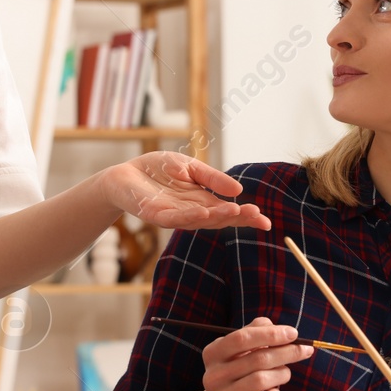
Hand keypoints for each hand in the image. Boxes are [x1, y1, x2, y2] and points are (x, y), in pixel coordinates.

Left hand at [101, 153, 270, 230]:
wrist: (124, 174)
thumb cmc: (157, 170)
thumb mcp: (190, 168)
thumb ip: (213, 178)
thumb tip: (239, 191)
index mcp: (202, 201)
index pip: (228, 212)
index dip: (246, 217)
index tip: (266, 222)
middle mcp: (191, 212)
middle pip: (218, 219)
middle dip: (238, 219)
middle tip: (259, 218)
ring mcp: (174, 216)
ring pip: (199, 220)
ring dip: (217, 218)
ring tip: (236, 213)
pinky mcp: (155, 214)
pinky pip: (174, 218)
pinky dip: (189, 216)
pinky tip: (203, 213)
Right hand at [200, 317, 313, 390]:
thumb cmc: (238, 375)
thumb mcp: (241, 351)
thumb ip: (255, 332)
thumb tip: (278, 327)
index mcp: (213, 353)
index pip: (242, 338)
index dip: (270, 334)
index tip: (294, 333)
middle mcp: (213, 375)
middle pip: (257, 358)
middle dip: (287, 352)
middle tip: (304, 350)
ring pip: (262, 380)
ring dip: (282, 373)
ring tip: (285, 373)